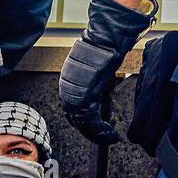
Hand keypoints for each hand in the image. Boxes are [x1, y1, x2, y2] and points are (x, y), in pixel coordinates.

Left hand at [59, 0, 157, 144]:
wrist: (107, 38)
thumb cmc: (105, 48)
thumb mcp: (97, 69)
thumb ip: (95, 83)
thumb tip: (100, 92)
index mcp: (69, 81)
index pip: (72, 109)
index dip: (83, 123)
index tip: (95, 130)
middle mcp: (67, 87)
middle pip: (74, 118)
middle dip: (89, 131)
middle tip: (103, 138)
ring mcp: (74, 92)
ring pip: (81, 122)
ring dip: (95, 133)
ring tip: (108, 138)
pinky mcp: (85, 94)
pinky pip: (90, 120)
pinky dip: (100, 130)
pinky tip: (110, 134)